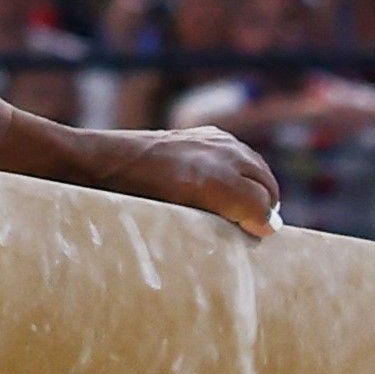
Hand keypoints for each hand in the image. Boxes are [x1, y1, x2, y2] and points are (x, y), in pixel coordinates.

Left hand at [75, 124, 283, 238]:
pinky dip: (245, 172)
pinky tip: (230, 187)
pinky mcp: (209, 133)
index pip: (262, 207)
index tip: (256, 240)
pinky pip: (242, 154)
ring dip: (258, 189)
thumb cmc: (136, 200)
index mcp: (214, 181)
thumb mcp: (179, 221)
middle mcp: (218, 155)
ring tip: (243, 212)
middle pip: (266, 187)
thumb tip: (268, 226)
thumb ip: (224, 222)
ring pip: (258, 169)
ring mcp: (214, 140)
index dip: (263, 228)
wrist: (105, 162)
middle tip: (250, 230)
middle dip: (265, 210)